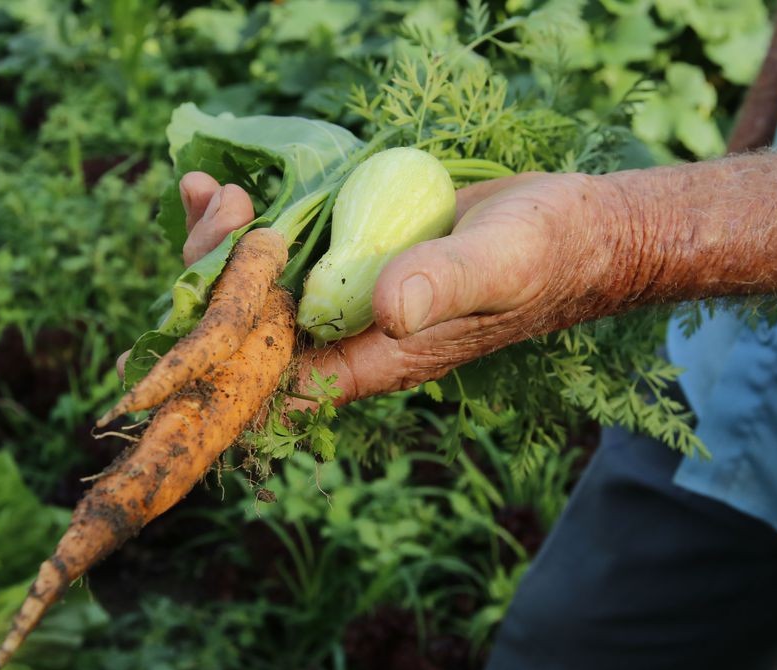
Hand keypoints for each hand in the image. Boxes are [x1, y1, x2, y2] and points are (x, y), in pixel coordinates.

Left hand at [118, 170, 635, 404]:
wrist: (571, 229)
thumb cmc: (544, 254)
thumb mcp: (501, 265)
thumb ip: (448, 285)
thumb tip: (389, 308)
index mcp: (376, 360)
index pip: (276, 377)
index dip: (226, 346)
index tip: (205, 289)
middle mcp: (347, 334)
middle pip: (251, 328)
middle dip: (213, 276)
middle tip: (221, 208)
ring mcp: (343, 293)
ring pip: (255, 286)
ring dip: (218, 244)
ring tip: (205, 189)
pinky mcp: (347, 253)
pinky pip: (279, 246)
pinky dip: (244, 221)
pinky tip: (215, 185)